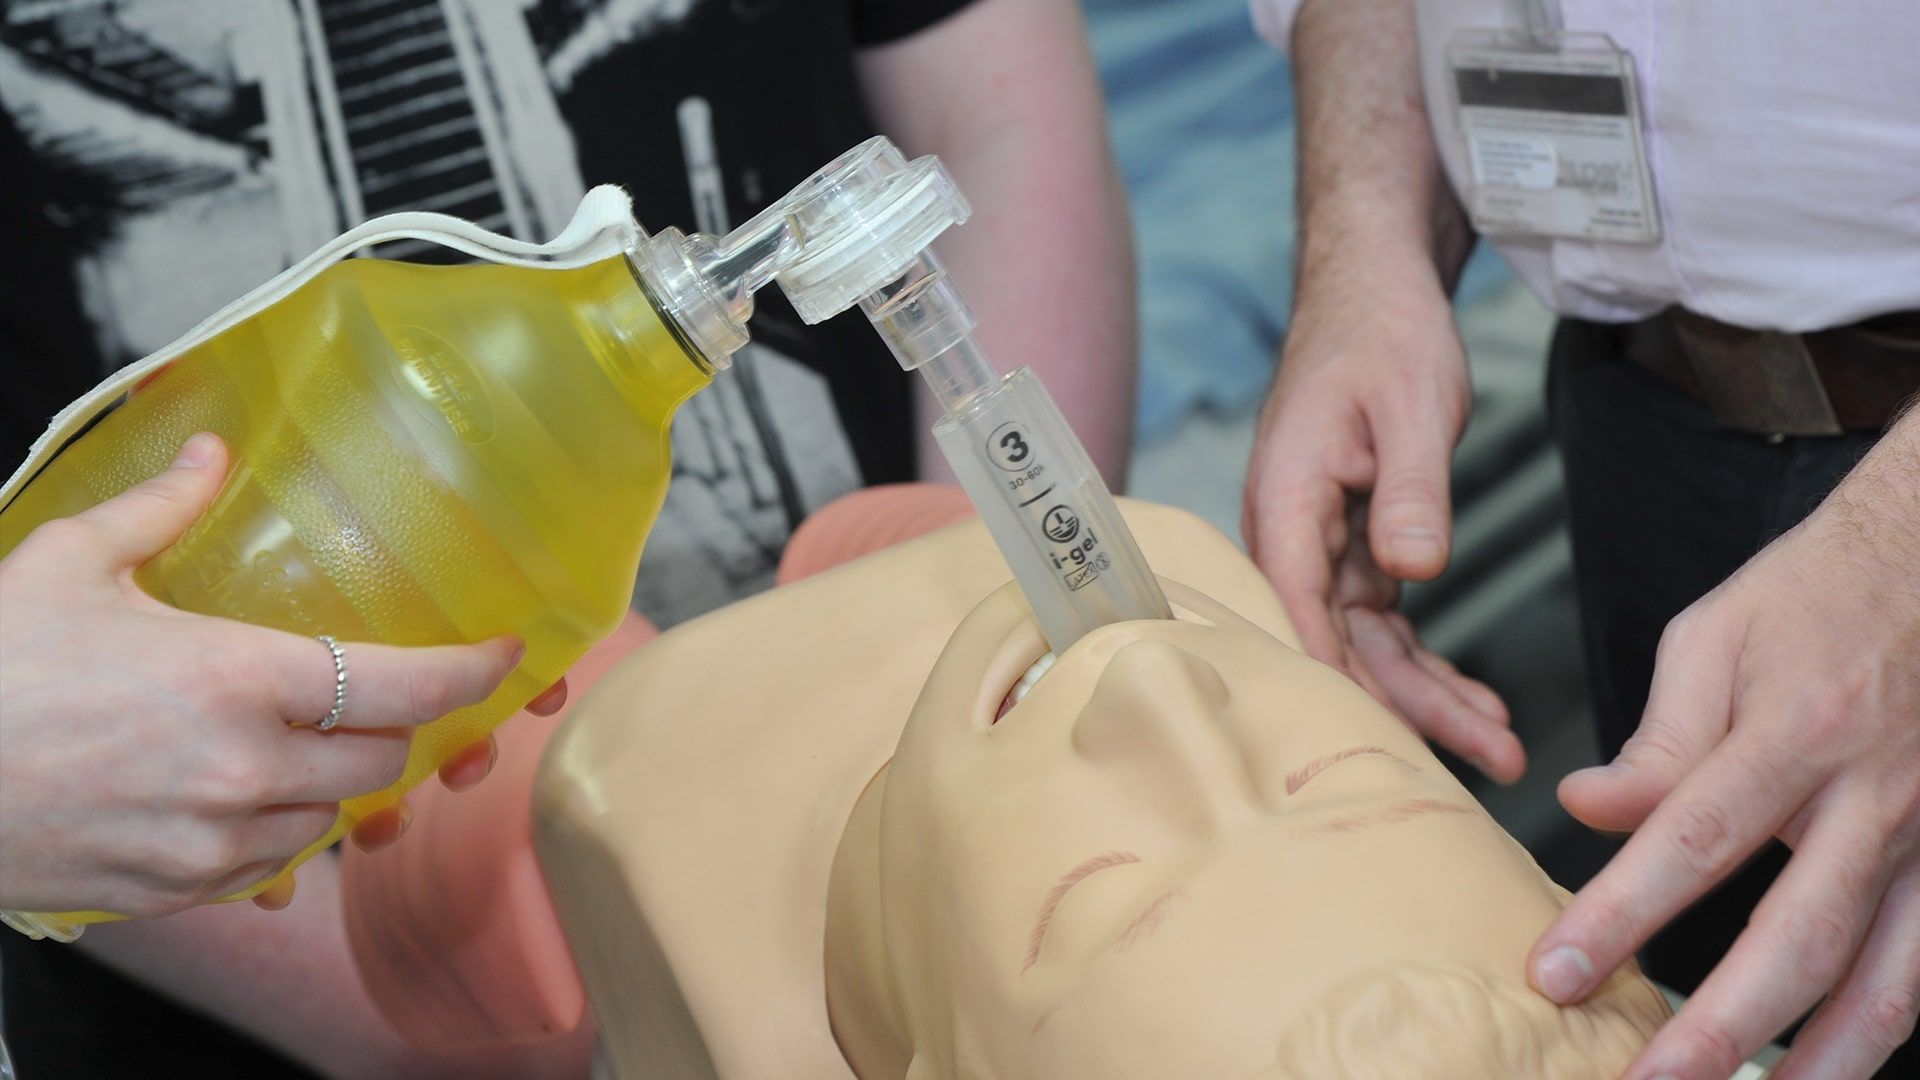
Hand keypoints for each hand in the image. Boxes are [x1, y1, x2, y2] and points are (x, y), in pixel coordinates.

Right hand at [0, 433, 564, 917]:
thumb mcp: (67, 563)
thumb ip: (161, 506)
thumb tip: (211, 448)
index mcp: (240, 679)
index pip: (408, 685)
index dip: (473, 672)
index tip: (504, 656)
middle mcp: (246, 769)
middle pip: (384, 757)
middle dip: (392, 725)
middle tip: (371, 692)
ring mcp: (215, 841)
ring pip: (334, 817)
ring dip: (333, 780)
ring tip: (296, 741)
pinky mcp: (179, 889)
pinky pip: (273, 868)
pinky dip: (280, 833)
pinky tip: (245, 794)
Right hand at [1243, 280, 1523, 781]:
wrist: (1372, 293)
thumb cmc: (1381, 334)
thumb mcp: (1411, 403)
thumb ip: (1411, 489)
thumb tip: (1415, 568)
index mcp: (1284, 501)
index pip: (1297, 612)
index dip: (1342, 683)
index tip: (1396, 741)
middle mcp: (1289, 536)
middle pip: (1338, 645)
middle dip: (1412, 708)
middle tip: (1489, 760)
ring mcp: (1319, 547)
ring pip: (1365, 644)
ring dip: (1429, 696)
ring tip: (1500, 747)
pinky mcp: (1353, 548)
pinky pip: (1384, 622)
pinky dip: (1428, 659)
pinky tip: (1476, 700)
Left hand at [1528, 477, 1919, 1077]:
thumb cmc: (1819, 592)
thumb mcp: (1714, 636)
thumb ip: (1658, 740)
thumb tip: (1586, 808)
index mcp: (1795, 730)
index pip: (1692, 840)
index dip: (1621, 917)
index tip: (1556, 973)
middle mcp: (1873, 796)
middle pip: (1799, 938)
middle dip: (1722, 1029)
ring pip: (1890, 979)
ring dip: (1823, 1063)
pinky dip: (1886, 1024)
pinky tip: (1838, 1067)